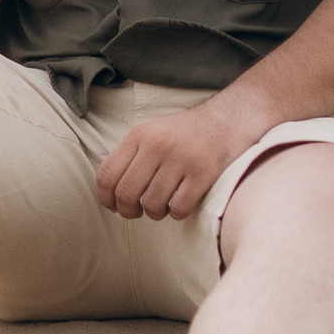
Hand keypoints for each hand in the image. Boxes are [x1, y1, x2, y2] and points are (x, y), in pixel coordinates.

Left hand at [95, 97, 260, 220]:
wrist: (227, 121)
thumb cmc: (185, 133)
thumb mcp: (152, 132)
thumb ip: (130, 155)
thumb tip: (108, 190)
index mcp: (139, 135)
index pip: (107, 175)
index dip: (106, 199)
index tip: (115, 206)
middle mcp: (157, 145)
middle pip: (126, 193)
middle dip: (128, 211)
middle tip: (137, 212)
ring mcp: (180, 159)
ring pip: (152, 204)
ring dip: (155, 213)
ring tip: (163, 205)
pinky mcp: (203, 173)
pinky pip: (179, 208)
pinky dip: (177, 213)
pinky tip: (181, 204)